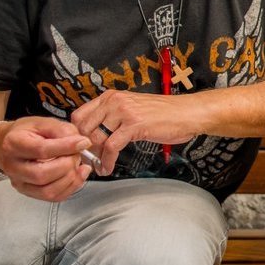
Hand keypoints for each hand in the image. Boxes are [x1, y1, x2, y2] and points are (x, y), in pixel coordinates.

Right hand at [0, 117, 92, 201]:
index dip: (66, 147)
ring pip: (48, 190)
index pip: (41, 150)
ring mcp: (19, 182)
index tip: (83, 143)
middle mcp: (13, 166)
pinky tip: (77, 175)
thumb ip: (63, 130)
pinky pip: (52, 197)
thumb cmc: (26, 132)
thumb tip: (81, 143)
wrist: (7, 143)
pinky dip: (70, 188)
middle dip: (67, 165)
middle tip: (77, 154)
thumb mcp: (43, 122)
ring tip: (77, 164)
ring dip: (71, 178)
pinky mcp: (28, 192)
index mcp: (14, 144)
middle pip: (42, 174)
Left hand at [69, 90, 207, 175]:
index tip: (81, 148)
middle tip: (88, 161)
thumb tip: (94, 135)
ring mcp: (124, 112)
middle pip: (83, 128)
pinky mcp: (134, 125)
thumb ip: (113, 117)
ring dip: (94, 157)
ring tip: (99, 166)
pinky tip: (109, 167)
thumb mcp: (132, 109)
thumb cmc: (164, 114)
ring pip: (95, 138)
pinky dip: (107, 161)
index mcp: (111, 96)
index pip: (79, 115)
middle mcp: (114, 101)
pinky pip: (111, 147)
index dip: (76, 134)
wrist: (188, 113)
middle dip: (83, 148)